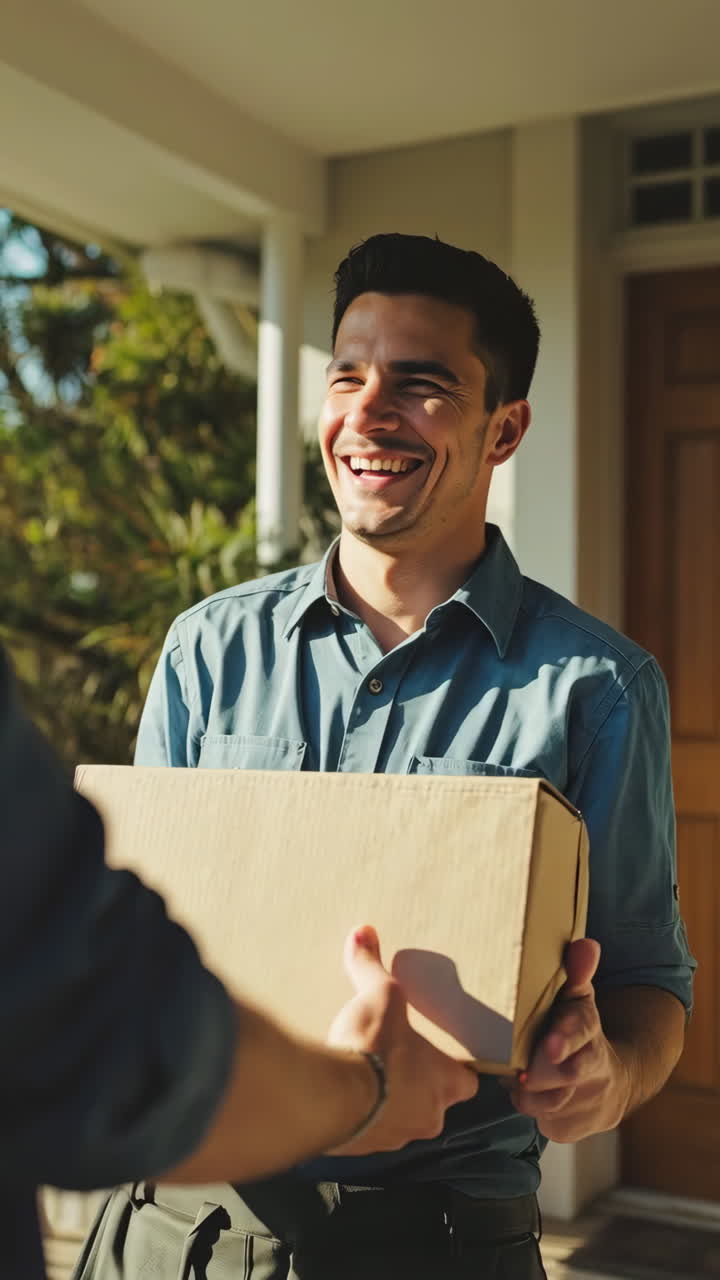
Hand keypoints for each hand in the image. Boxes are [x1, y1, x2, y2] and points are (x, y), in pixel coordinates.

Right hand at [327, 925, 477, 1154]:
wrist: (328, 1098)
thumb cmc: (371, 1047)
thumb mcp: (377, 995)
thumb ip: (371, 966)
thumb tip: (363, 932)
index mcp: (443, 1082)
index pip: (467, 1082)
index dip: (456, 1069)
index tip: (442, 1056)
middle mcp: (426, 1117)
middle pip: (434, 1104)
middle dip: (418, 1086)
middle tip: (397, 1062)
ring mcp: (393, 1139)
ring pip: (400, 1122)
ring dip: (387, 1104)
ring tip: (365, 1078)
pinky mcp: (360, 1150)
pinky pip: (367, 1134)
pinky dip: (358, 1119)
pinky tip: (341, 1097)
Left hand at [509, 939, 630, 1142]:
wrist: (612, 1082)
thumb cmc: (577, 1031)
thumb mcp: (579, 1000)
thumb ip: (578, 972)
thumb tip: (586, 944)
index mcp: (589, 1029)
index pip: (581, 1032)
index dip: (565, 1039)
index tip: (549, 1047)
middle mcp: (594, 1069)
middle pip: (565, 1076)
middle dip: (540, 1076)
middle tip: (520, 1074)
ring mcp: (587, 1102)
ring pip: (548, 1103)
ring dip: (528, 1094)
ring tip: (518, 1078)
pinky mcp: (574, 1129)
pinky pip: (545, 1123)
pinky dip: (532, 1112)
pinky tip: (530, 1096)